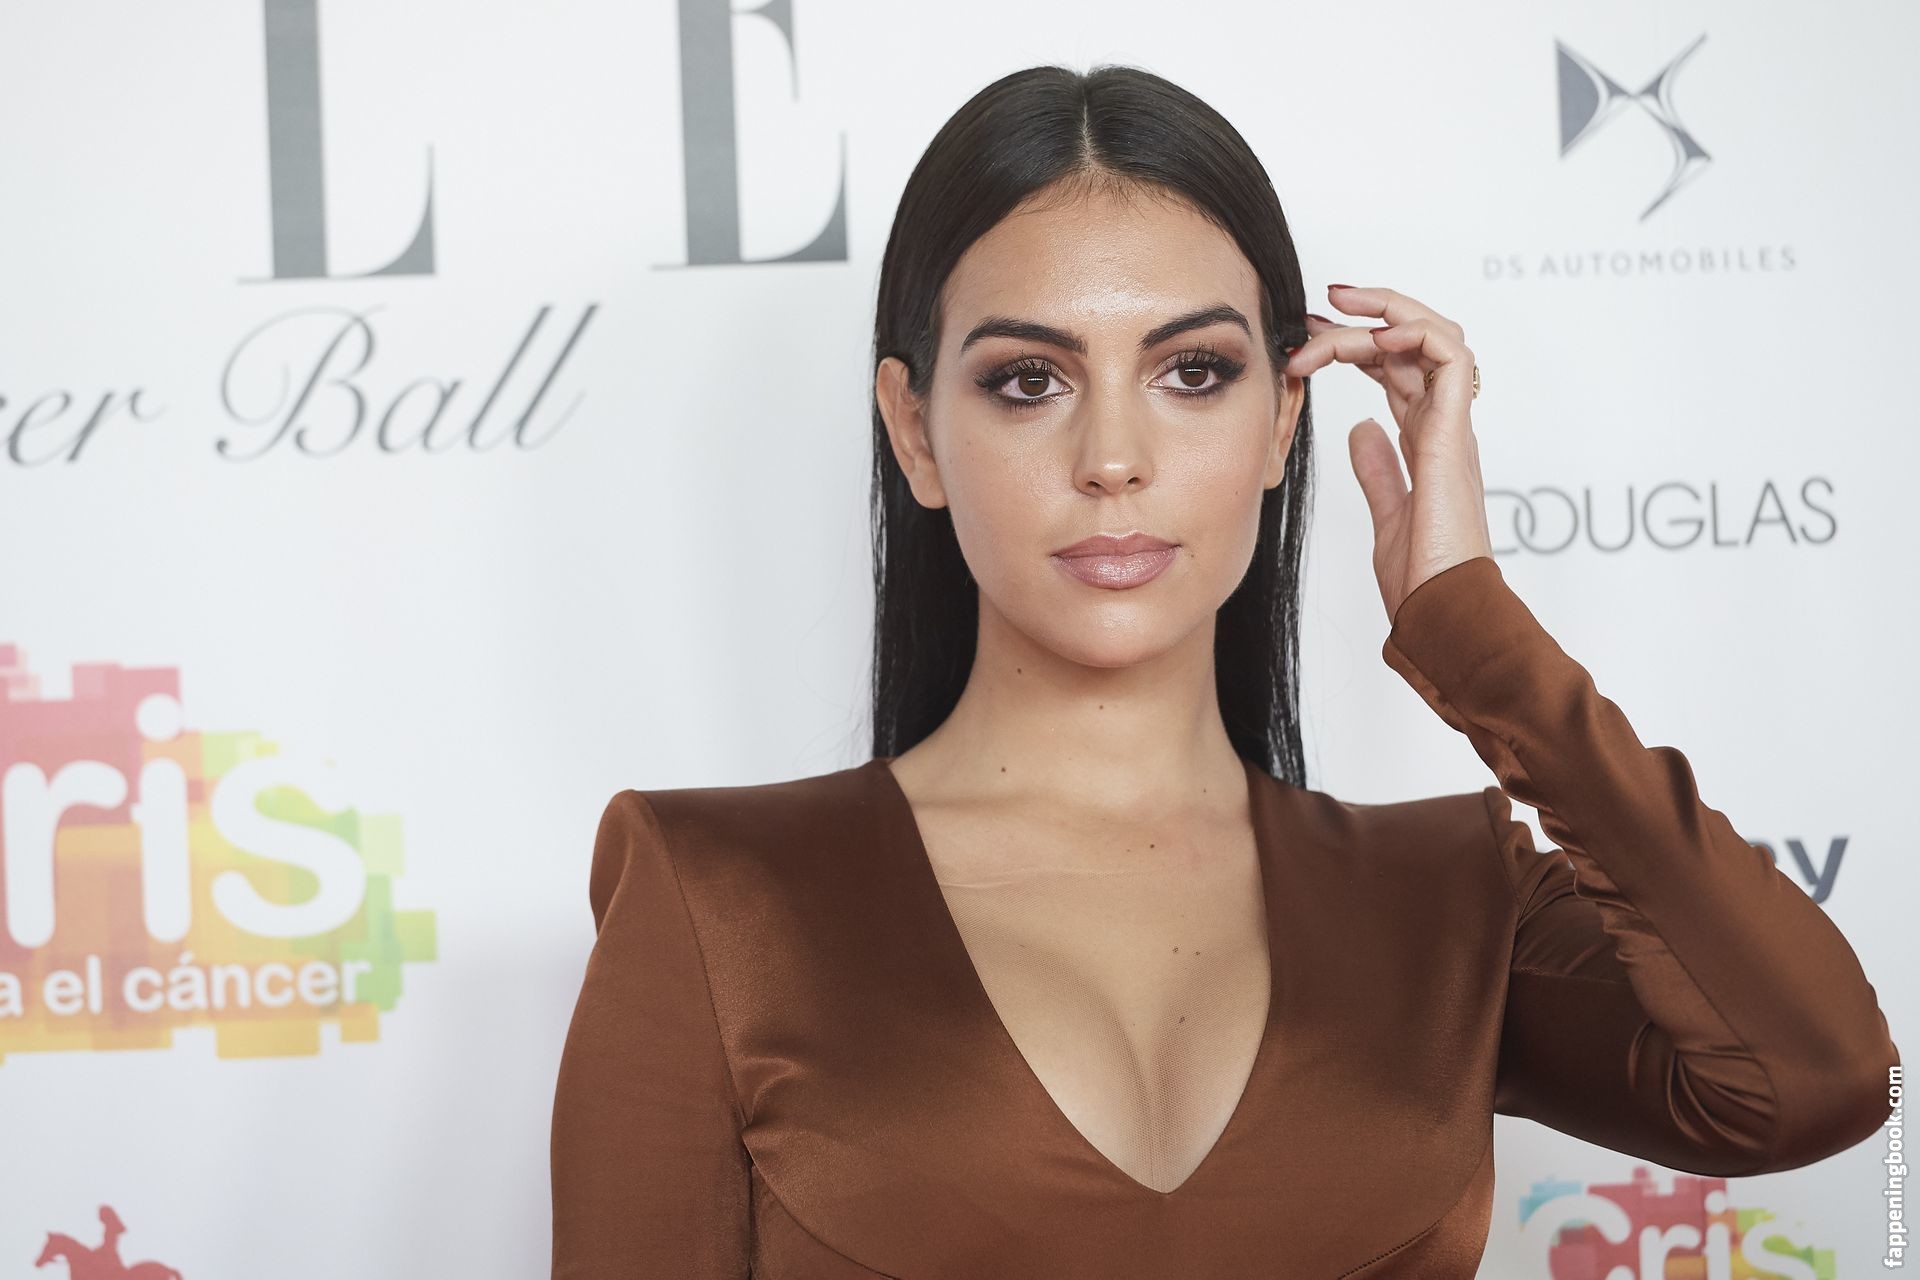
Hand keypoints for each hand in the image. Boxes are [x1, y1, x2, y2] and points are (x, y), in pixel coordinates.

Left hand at [1282, 284, 1494, 623]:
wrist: (1441, 608)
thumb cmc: (1423, 577)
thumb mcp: (1387, 513)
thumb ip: (1378, 469)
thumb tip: (1361, 430)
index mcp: (1427, 440)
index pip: (1397, 370)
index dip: (1358, 344)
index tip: (1310, 337)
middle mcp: (1443, 425)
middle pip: (1414, 343)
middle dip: (1369, 313)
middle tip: (1319, 304)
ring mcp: (1452, 426)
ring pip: (1433, 336)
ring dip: (1385, 313)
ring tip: (1336, 308)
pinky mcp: (1453, 432)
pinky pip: (1451, 356)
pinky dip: (1415, 333)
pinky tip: (1374, 337)